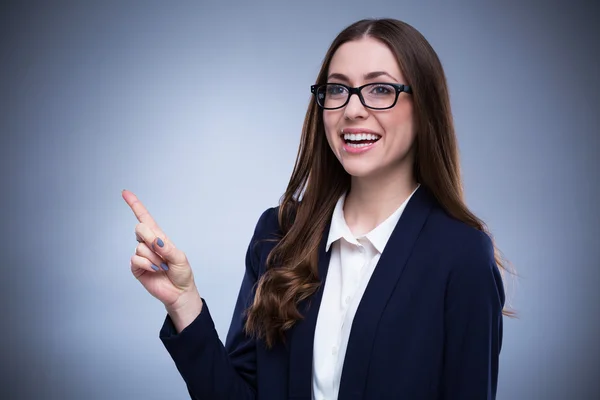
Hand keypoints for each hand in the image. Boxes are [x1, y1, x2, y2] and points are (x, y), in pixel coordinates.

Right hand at [122, 189, 199, 311]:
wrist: (178, 292)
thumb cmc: (182, 273)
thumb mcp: (180, 258)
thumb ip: (167, 248)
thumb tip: (155, 240)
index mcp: (159, 237)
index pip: (145, 218)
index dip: (135, 205)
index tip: (125, 192)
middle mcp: (148, 243)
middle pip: (139, 228)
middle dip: (149, 237)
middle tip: (160, 250)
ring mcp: (141, 255)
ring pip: (140, 246)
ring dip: (154, 257)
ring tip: (162, 266)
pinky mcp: (136, 267)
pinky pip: (135, 259)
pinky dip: (147, 264)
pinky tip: (155, 270)